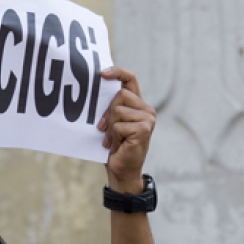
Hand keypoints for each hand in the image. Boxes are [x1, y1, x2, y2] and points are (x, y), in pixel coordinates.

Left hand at [98, 67, 155, 192]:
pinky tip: (117, 146)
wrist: (121, 171)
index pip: (130, 79)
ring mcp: (148, 119)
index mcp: (137, 105)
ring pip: (118, 110)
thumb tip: (96, 89)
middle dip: (107, 113)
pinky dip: (113, 137)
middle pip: (120, 96)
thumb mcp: (111, 124)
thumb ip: (110, 108)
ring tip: (112, 140)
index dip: (117, 72)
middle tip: (103, 129)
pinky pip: (119, 125)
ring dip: (110, 128)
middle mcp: (146, 109)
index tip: (101, 73)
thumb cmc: (114, 147)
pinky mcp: (144, 129)